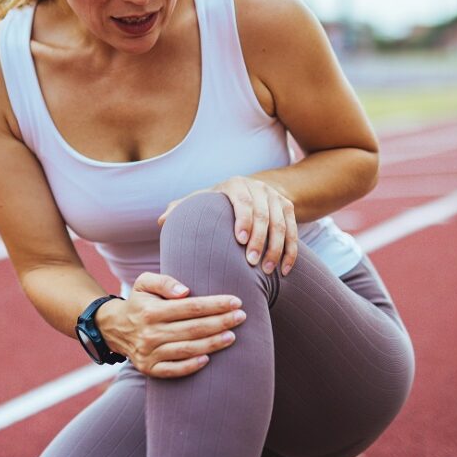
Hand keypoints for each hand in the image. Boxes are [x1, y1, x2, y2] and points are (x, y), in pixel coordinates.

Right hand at [96, 272, 245, 377]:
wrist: (113, 328)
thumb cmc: (138, 302)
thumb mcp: (144, 283)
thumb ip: (164, 281)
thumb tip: (185, 291)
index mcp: (151, 310)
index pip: (190, 307)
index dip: (215, 305)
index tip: (235, 301)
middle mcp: (150, 333)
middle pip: (193, 328)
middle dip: (220, 322)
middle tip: (241, 317)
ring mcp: (149, 353)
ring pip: (187, 349)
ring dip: (213, 343)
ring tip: (232, 336)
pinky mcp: (149, 368)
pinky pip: (173, 370)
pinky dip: (191, 366)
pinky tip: (208, 358)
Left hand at [158, 176, 298, 276]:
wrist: (253, 190)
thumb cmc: (219, 202)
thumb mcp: (202, 200)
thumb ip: (183, 209)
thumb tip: (161, 220)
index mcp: (235, 185)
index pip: (243, 202)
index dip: (244, 221)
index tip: (240, 242)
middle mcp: (259, 188)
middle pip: (264, 215)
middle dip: (260, 240)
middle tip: (253, 264)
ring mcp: (276, 197)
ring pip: (282, 225)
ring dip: (277, 249)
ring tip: (267, 272)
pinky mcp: (289, 208)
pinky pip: (294, 232)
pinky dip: (291, 252)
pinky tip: (284, 271)